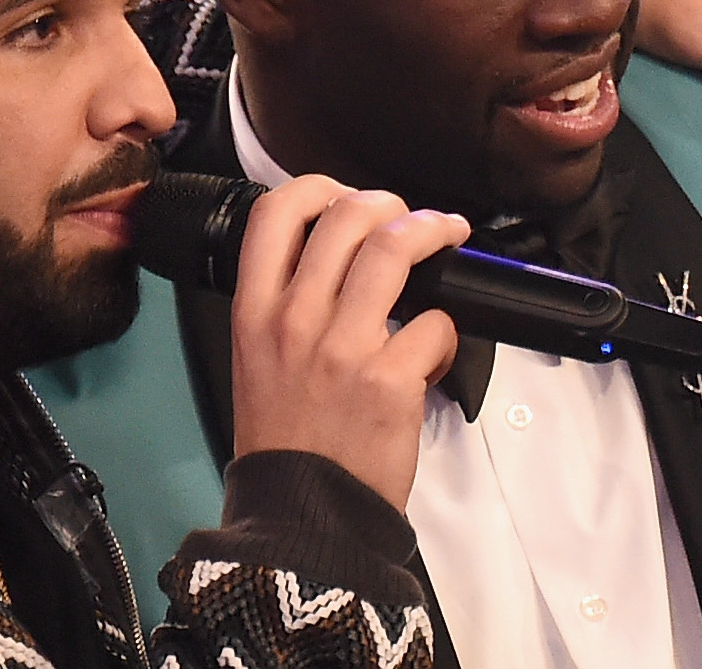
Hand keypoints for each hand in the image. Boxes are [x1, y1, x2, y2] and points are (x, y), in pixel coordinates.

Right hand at [229, 175, 466, 511]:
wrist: (303, 515)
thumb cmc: (286, 443)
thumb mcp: (256, 361)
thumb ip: (286, 304)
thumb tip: (338, 256)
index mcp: (254, 312)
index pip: (274, 213)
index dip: (317, 186)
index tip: (343, 196)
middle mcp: (294, 320)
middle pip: (346, 215)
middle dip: (390, 203)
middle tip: (408, 218)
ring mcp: (342, 347)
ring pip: (394, 247)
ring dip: (432, 230)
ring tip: (446, 236)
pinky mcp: (388, 379)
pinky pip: (435, 322)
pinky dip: (447, 328)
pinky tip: (436, 349)